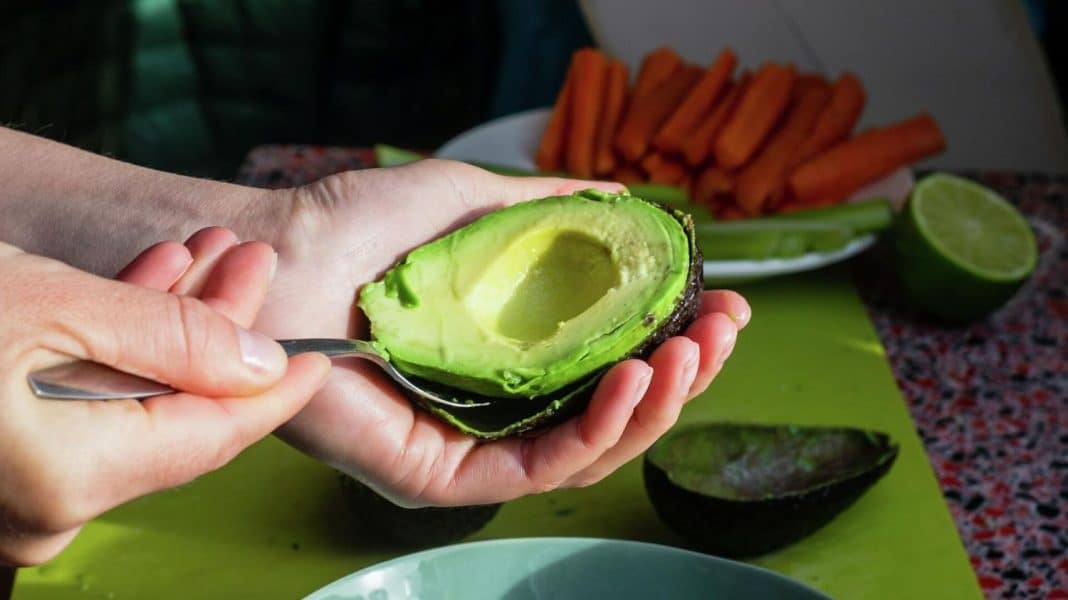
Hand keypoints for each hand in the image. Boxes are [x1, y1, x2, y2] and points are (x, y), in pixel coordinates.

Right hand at [0, 232, 328, 565]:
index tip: (318, 359)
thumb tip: (260, 364)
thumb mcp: (54, 306)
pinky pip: (85, 410)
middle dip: (219, 330)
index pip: (213, 438)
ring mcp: (27, 490)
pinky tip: (144, 287)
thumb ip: (170, 338)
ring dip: (170, 327)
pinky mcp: (8, 461)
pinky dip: (115, 350)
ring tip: (204, 257)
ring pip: (133, 405)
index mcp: (72, 478)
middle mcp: (52, 506)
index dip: (274, 393)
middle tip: (251, 262)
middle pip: (178, 415)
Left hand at [250, 160, 749, 506]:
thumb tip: (625, 200)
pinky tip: (636, 378)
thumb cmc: (357, 226)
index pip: (608, 364)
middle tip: (725, 329)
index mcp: (507, 356)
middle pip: (611, 413)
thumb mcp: (472, 202)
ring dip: (656, 404)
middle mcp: (494, 409)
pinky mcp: (441, 477)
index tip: (722, 302)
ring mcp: (470, 447)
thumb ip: (549, 211)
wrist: (277, 253)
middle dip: (682, 375)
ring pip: (587, 450)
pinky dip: (597, 430)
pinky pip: (536, 468)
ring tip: (693, 352)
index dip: (671, 339)